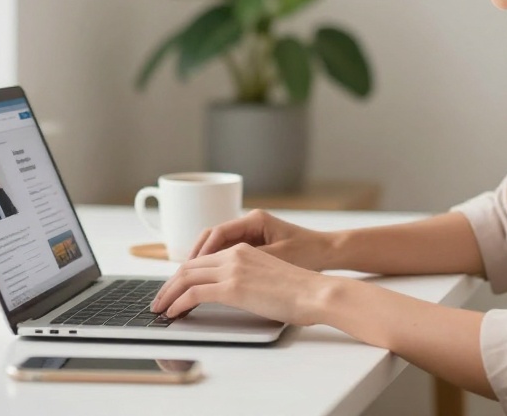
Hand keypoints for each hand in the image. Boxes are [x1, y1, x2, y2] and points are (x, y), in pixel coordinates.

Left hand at [150, 243, 335, 325]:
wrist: (316, 292)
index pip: (203, 259)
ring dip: (168, 294)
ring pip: (186, 277)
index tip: (174, 289)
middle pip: (189, 266)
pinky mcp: (233, 287)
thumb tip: (238, 295)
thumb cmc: (301, 290)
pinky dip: (178, 303)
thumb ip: (249, 280)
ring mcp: (233, 269)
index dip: (184, 275)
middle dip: (169, 284)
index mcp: (243, 249)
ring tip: (160, 308)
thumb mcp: (269, 277)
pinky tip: (173, 312)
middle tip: (159, 300)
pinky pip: (194, 293)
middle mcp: (235, 254)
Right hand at [187, 209, 335, 270]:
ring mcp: (252, 235)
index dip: (199, 254)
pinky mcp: (255, 247)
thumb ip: (248, 263)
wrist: (330, 255)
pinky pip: (226, 255)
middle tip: (176, 282)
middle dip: (192, 262)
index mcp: (254, 221)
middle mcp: (250, 224)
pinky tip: (204, 283)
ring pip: (216, 248)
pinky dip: (213, 267)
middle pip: (210, 239)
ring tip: (183, 285)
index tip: (187, 272)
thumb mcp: (278, 258)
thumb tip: (220, 273)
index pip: (216, 234)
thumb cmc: (310, 254)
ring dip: (200, 265)